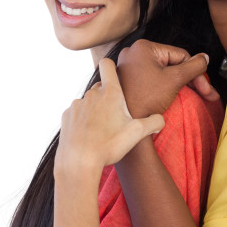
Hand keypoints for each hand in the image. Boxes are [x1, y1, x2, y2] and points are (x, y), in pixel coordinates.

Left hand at [56, 58, 164, 178]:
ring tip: (102, 130)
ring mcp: (77, 105)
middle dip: (108, 97)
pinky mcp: (67, 116)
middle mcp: (92, 94)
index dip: (112, 67)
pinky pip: (78, 113)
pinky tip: (89, 135)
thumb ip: (154, 122)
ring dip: (96, 110)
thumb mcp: (138, 133)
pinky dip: (83, 120)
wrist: (79, 161)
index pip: (107, 65)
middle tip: (117, 117)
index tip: (116, 76)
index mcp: (110, 93)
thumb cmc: (109, 145)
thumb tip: (160, 119)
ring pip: (89, 101)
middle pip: (101, 87)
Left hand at [116, 39, 217, 118]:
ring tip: (195, 94)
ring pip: (164, 70)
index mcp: (144, 47)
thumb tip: (205, 57)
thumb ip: (194, 66)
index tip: (206, 89)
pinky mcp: (129, 77)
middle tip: (207, 93)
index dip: (196, 72)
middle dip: (190, 78)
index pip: (181, 55)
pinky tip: (176, 93)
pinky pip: (154, 76)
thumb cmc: (147, 99)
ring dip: (180, 82)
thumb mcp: (175, 79)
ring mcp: (130, 65)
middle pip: (172, 62)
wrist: (126, 123)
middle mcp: (134, 52)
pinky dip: (166, 84)